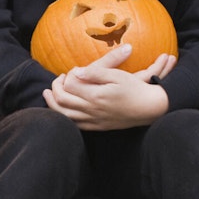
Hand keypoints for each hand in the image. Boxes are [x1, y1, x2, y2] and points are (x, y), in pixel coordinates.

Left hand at [43, 44, 174, 130]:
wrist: (149, 108)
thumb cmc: (135, 89)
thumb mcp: (117, 75)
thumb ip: (96, 73)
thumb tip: (77, 72)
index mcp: (96, 96)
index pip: (70, 86)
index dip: (66, 77)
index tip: (71, 71)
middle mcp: (92, 110)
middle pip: (63, 101)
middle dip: (55, 90)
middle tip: (56, 80)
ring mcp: (95, 120)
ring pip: (66, 115)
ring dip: (53, 105)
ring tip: (48, 95)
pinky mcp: (99, 127)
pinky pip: (77, 125)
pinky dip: (65, 118)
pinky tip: (64, 110)